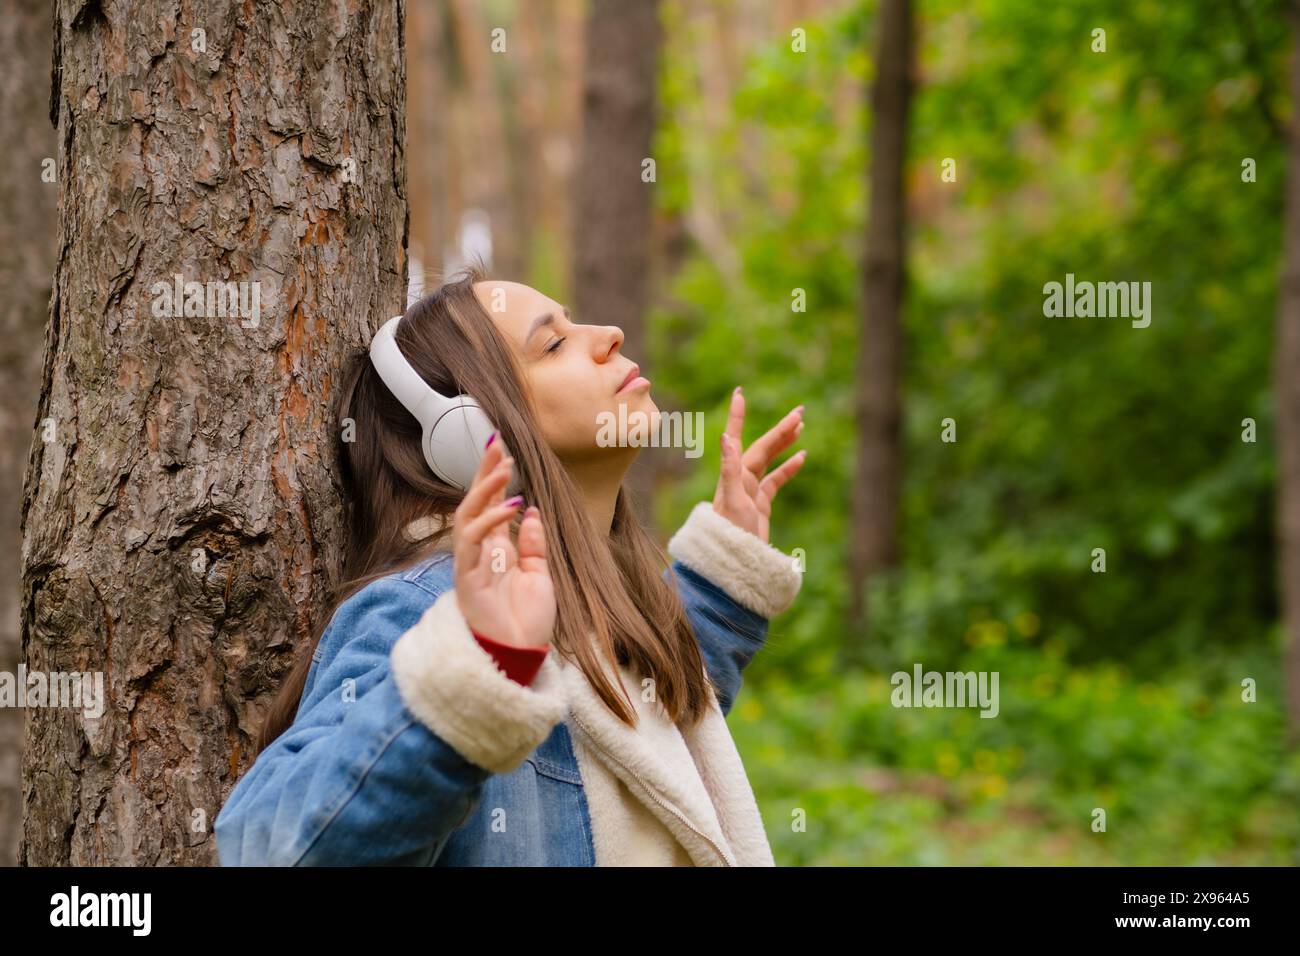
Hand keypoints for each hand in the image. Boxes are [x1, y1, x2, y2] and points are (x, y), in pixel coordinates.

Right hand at [452, 437, 554, 648]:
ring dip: (485, 489)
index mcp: (497, 550)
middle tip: (495, 443)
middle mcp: (480, 552)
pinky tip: (509, 505)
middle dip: (483, 472)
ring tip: (503, 466)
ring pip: (468, 517)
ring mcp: (471, 564)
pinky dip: (490, 522)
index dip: (493, 477)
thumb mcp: (539, 576)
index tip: (502, 448)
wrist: (519, 657)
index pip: (491, 505)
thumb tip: (530, 510)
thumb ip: (533, 545)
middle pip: (475, 503)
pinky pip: (473, 542)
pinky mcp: (467, 579)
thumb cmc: (526, 622)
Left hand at [712, 387, 806, 543]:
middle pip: (762, 447)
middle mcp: (739, 480)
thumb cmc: (730, 535)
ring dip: (784, 444)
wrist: (732, 565)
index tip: (739, 393)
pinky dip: (788, 468)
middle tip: (800, 411)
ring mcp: (750, 493)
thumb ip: (730, 469)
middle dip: (780, 429)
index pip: (736, 438)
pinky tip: (802, 457)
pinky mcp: (760, 507)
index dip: (737, 416)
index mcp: (733, 476)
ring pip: (770, 461)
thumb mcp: (733, 501)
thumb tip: (725, 436)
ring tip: (801, 426)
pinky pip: (775, 481)